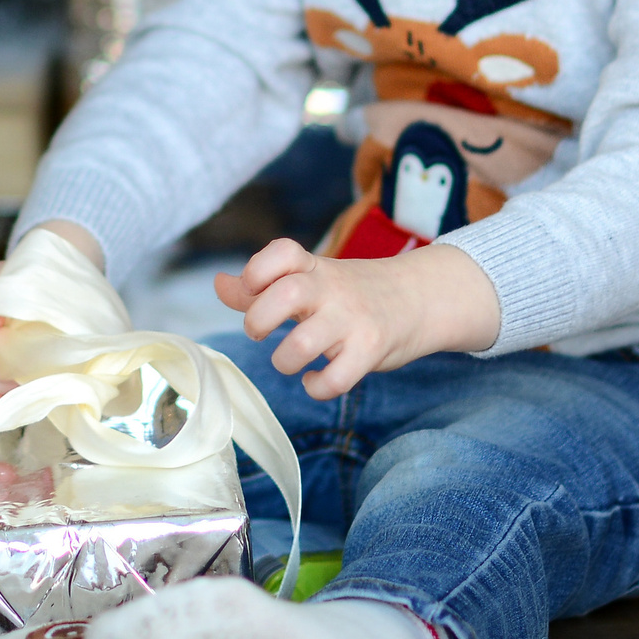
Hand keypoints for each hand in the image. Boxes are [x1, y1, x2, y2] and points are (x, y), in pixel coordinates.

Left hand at [219, 239, 502, 398]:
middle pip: (285, 296)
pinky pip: (336, 379)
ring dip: (284, 361)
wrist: (419, 299)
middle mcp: (331, 289)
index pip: (282, 251)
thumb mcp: (307, 280)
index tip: (253, 287)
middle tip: (259, 331)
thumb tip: (219, 283)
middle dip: (258, 321)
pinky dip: (316, 387)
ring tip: (289, 361)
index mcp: (312, 268)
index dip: (258, 269)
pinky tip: (313, 380)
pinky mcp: (371, 350)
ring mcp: (353, 320)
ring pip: (304, 344)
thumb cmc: (349, 293)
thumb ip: (260, 285)